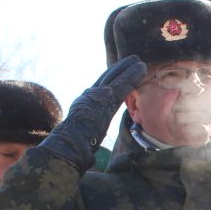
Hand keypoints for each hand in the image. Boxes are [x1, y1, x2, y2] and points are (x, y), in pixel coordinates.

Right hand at [41, 57, 148, 172]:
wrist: (69, 144)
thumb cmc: (73, 147)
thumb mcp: (81, 137)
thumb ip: (88, 134)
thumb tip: (90, 149)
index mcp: (83, 104)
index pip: (99, 87)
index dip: (110, 78)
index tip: (118, 72)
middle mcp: (89, 96)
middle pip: (107, 78)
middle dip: (120, 69)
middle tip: (132, 60)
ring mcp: (96, 96)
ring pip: (115, 78)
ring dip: (128, 69)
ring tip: (140, 62)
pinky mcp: (104, 100)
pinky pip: (121, 86)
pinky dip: (131, 77)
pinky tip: (141, 70)